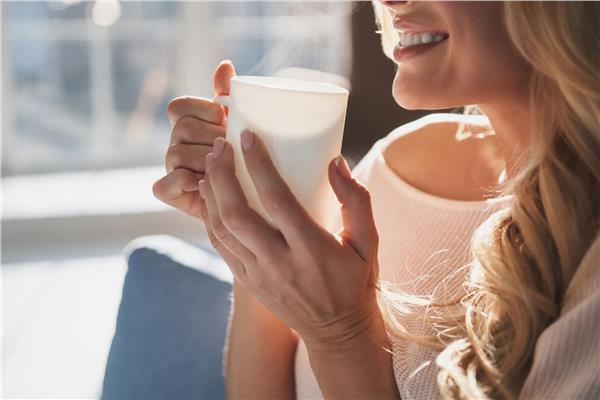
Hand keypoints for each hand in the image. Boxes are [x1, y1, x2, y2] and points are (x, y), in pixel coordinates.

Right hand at [152, 59, 235, 218]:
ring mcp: (170, 167)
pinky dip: (186, 182)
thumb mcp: (241, 125)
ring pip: (176, 154)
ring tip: (226, 169)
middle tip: (232, 148)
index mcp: (188, 123)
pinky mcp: (168, 192)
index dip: (202, 109)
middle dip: (212, 137)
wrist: (252, 200)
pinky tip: (207, 184)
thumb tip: (225, 65)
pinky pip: (164, 184)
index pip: (179, 106)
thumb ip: (229, 96)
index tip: (224, 117)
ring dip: (206, 161)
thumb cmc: (246, 158)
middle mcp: (175, 143)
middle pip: (182, 128)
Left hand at [198, 130, 380, 347]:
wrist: (337, 331)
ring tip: (209, 164)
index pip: (278, 200)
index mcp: (312, 249)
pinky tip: (208, 195)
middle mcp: (280, 263)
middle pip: (237, 214)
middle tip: (220, 146)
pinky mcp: (247, 282)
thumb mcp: (369, 242)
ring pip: (222, 229)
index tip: (248, 137)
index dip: (259, 165)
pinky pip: (219, 246)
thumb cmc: (355, 280)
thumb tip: (335, 161)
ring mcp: (259, 275)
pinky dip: (209, 217)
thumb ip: (357, 200)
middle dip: (222, 175)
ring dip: (211, 193)